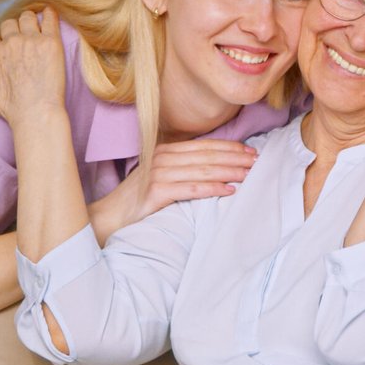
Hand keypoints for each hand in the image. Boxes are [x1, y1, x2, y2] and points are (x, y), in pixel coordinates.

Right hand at [0, 9, 66, 126]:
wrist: (35, 113)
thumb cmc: (12, 108)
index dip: (3, 42)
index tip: (11, 47)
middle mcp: (11, 42)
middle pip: (10, 24)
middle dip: (15, 29)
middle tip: (25, 36)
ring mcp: (31, 40)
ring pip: (28, 17)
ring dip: (31, 20)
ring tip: (38, 27)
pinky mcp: (50, 42)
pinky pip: (50, 18)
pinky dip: (50, 13)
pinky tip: (51, 13)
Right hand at [91, 138, 258, 234]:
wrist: (108, 218)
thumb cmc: (137, 201)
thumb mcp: (160, 178)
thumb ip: (182, 169)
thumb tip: (214, 167)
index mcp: (164, 151)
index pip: (203, 146)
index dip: (229, 147)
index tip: (249, 151)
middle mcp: (162, 158)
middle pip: (207, 155)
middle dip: (234, 157)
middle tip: (257, 161)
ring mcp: (158, 173)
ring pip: (203, 170)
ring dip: (229, 171)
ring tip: (249, 174)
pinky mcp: (156, 191)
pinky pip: (192, 189)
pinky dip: (213, 189)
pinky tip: (230, 190)